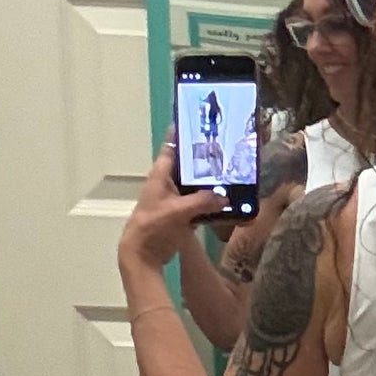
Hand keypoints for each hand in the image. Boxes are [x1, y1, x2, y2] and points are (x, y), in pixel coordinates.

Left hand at [118, 139, 222, 276]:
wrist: (143, 254)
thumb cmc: (153, 226)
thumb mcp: (178, 211)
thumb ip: (202, 202)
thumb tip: (225, 197)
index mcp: (161, 174)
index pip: (174, 146)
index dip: (184, 134)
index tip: (199, 121)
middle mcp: (169, 182)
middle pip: (189, 166)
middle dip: (206, 159)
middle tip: (227, 150)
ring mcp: (176, 199)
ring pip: (197, 185)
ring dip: (211, 183)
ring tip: (232, 174)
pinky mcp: (182, 215)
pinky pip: (201, 204)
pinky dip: (212, 203)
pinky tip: (228, 201)